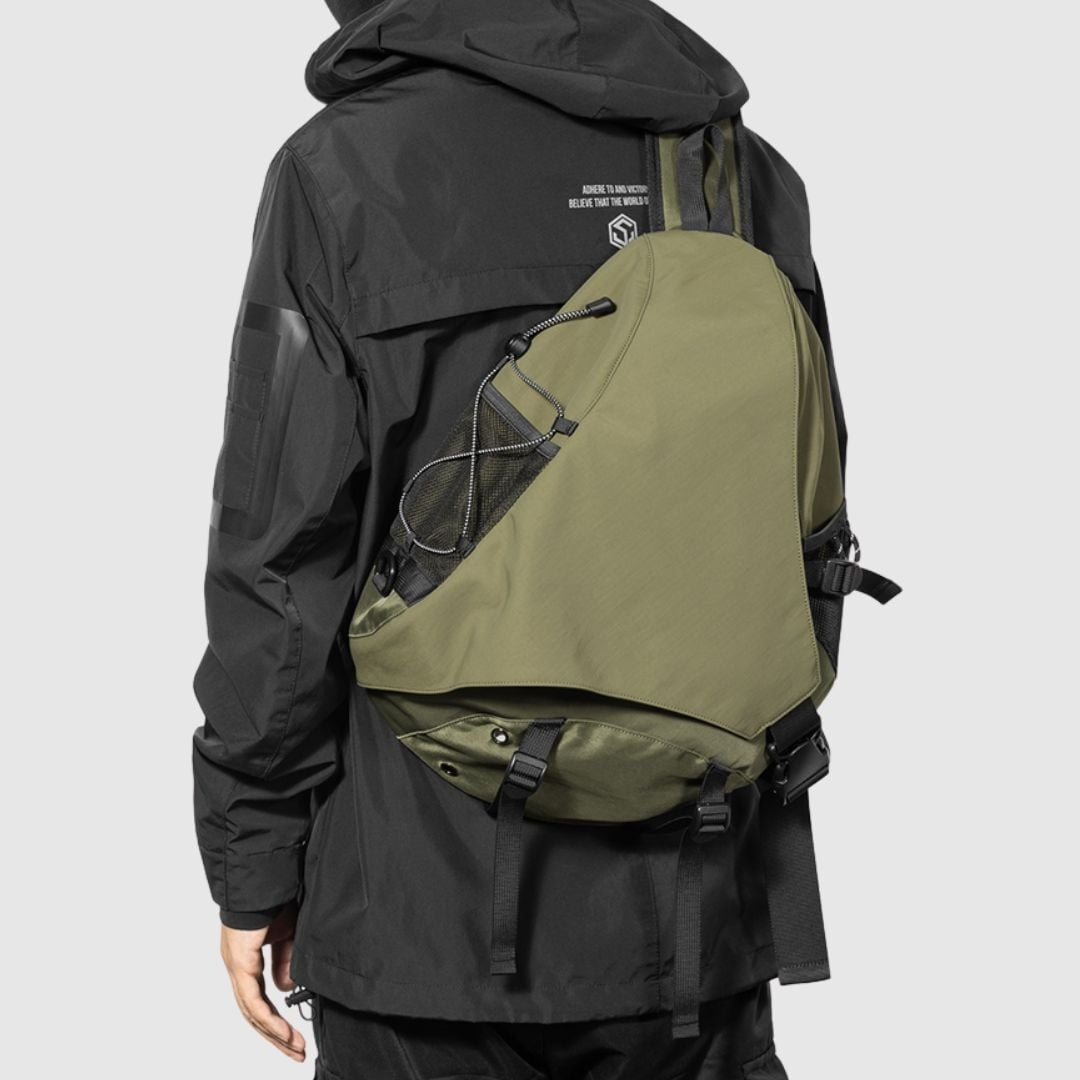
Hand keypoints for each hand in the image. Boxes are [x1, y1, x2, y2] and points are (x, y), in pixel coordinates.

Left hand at [220, 903, 306, 1062]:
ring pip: (252, 1012)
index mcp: (247, 959)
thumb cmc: (275, 898)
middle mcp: (238, 967)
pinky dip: (268, 1019)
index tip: (295, 1036)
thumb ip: (286, 961)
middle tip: (296, 1052)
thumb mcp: (288, 934)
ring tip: (294, 1048)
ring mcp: (237, 966)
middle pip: (254, 1014)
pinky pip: (253, 1001)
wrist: (264, 878)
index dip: (277, 1021)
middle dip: (277, 1036)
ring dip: (274, 1034)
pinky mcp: (240, 963)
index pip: (259, 1000)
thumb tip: (284, 989)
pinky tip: (281, 1032)